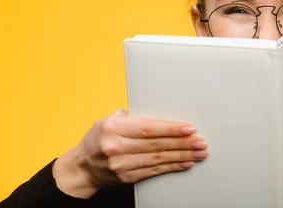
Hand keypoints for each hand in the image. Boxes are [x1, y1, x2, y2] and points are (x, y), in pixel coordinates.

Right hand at [53, 108, 207, 197]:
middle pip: (156, 144)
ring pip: (158, 159)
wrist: (82, 167)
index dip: (170, 129)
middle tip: (200, 141)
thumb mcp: (107, 119)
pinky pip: (154, 171)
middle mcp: (117, 147)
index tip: (188, 128)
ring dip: (182, 156)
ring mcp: (121, 164)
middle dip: (182, 143)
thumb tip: (150, 106)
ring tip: (199, 152)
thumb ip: (129, 114)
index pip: (148, 128)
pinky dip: (172, 166)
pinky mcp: (127, 177)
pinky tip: (185, 163)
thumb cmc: (97, 139)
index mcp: (114, 128)